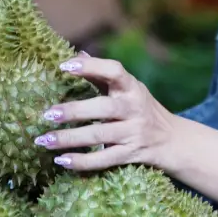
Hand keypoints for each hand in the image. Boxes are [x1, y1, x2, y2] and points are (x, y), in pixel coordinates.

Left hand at [34, 53, 175, 170]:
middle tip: (47, 114)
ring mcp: (134, 133)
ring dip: (69, 139)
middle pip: (103, 108)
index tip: (64, 66)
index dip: (90, 67)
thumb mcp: (128, 90)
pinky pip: (104, 159)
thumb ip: (102, 75)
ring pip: (99, 136)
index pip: (114, 71)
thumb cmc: (142, 109)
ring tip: (44, 140)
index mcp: (132, 87)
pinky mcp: (131, 155)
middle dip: (74, 111)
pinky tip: (61, 160)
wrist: (173, 140)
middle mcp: (135, 109)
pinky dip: (82, 162)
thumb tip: (77, 54)